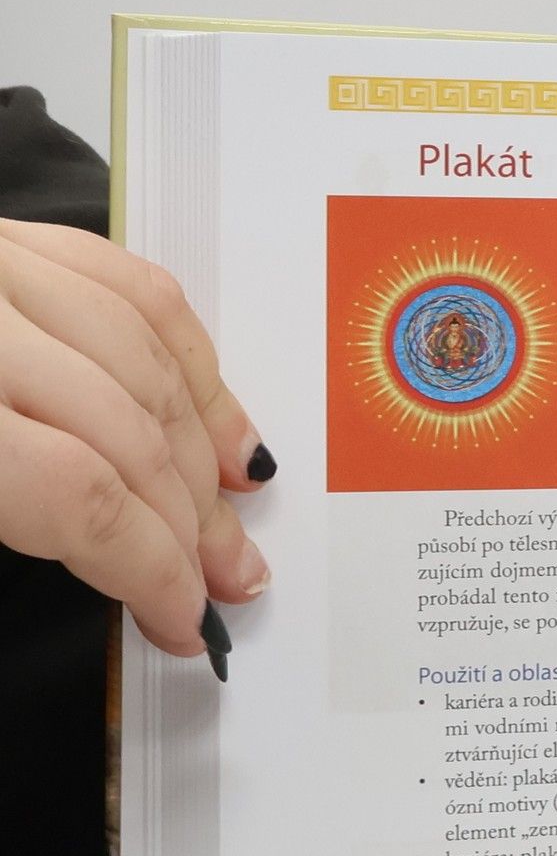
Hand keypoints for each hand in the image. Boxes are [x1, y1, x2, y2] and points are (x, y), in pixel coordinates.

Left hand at [0, 219, 272, 679]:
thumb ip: (13, 525)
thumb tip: (122, 575)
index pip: (83, 495)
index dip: (151, 570)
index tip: (180, 622)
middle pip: (130, 430)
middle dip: (190, 523)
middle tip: (226, 581)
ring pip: (146, 355)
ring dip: (205, 443)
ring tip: (235, 506)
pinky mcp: (6, 234)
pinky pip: (126, 281)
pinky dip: (185, 350)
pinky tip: (211, 408)